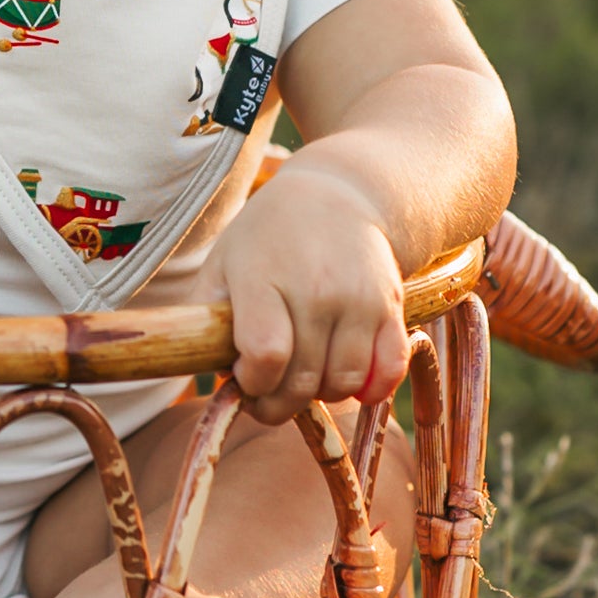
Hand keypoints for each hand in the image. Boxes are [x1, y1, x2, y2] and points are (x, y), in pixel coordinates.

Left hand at [214, 157, 407, 424]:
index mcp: (264, 277)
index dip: (251, 382)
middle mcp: (315, 288)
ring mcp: (358, 299)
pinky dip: (371, 390)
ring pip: (343, 384)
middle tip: (268, 394)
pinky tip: (349, 382)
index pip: (265, 355)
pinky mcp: (391, 307)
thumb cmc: (266, 237)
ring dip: (319, 395)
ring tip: (303, 375)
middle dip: (278, 402)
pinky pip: (388, 371)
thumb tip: (209, 372)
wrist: (334, 195)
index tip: (244, 377)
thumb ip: (206, 318)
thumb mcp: (222, 263)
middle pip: (302, 379)